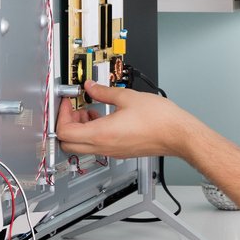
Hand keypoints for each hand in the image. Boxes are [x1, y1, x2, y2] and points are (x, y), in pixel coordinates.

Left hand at [54, 81, 194, 160]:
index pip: (65, 132)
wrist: (178, 134)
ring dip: (79, 130)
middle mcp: (104, 146)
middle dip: (66, 125)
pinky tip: (105, 118)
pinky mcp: (120, 152)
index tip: (67, 102)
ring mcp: (112, 152)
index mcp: (102, 134)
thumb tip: (91, 87)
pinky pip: (97, 146)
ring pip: (82, 147)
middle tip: (74, 108)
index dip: (61, 115)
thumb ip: (104, 91)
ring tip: (90, 111)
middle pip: (68, 144)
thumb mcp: (127, 97)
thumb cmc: (160, 120)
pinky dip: (93, 134)